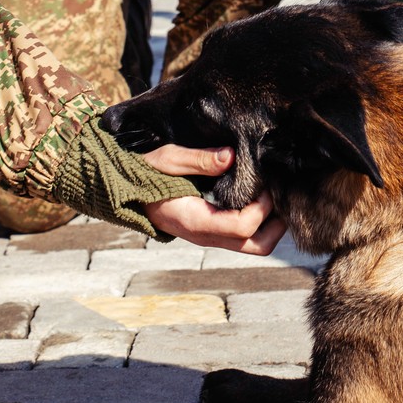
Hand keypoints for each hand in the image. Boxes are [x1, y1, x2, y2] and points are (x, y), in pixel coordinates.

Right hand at [140, 142, 284, 253]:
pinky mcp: (211, 230)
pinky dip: (257, 221)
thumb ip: (198, 160)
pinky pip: (242, 236)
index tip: (265, 183)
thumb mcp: (167, 159)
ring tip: (269, 193)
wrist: (125, 190)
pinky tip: (257, 196)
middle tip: (277, 193)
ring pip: (252, 245)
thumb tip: (231, 156)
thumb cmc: (144, 172)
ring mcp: (208, 236)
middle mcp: (205, 235)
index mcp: (195, 220)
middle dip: (276, 224)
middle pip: (256, 246)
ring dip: (269, 223)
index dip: (262, 207)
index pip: (242, 227)